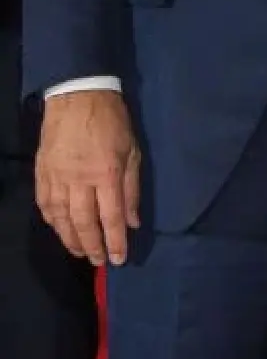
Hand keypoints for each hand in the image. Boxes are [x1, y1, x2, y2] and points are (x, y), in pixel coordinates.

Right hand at [36, 88, 141, 265]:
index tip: (118, 259)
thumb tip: (133, 222)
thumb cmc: (112, 122)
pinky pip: (45, 205)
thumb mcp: (133, 152)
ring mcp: (57, 177)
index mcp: (107, 173)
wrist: (77, 96)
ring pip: (61, 218)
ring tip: (80, 252)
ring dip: (70, 239)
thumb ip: (132, 189)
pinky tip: (60, 230)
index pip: (112, 217)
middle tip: (98, 262)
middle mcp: (80, 180)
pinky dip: (53, 221)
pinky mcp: (42, 173)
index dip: (115, 241)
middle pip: (84, 223)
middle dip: (92, 246)